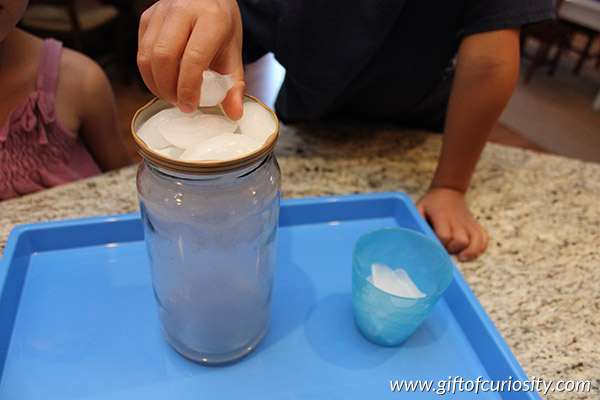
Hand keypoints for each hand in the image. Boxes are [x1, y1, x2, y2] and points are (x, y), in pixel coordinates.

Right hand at [137, 0, 244, 118]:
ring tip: (171, 95)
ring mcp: (161, 10)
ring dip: (155, 83)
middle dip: (168, 88)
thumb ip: (234, 84)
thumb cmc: (222, 26)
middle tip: (180, 103)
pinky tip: (163, 81)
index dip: (188, 87)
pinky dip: (149, 73)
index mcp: (212, 18)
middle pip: (164, 57)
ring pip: (147, 55)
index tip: (189, 106)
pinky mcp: (147, 16)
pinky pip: (141, 51)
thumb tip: (234, 113)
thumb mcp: (234, 53)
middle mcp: (183, 9)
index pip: (193, 57)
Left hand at [416, 188, 488, 260]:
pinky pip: (483, 236)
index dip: (440, 244)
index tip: (435, 247)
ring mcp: (468, 222)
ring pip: (474, 240)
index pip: (444, 235)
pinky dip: (481, 246)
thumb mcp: (420, 207)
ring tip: (462, 257)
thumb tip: (413, 236)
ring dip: (469, 251)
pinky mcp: (474, 224)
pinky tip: (473, 252)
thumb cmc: (432, 202)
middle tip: (445, 250)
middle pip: (460, 240)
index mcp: (442, 216)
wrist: (448, 190)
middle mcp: (457, 220)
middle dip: (453, 249)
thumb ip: (416, 220)